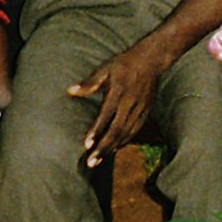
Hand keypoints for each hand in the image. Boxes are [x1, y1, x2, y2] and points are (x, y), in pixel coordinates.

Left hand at [67, 40, 167, 165]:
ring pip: (126, 133)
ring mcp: (140, 108)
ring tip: (99, 160)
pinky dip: (124, 141)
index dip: (96, 130)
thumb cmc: (123, 64)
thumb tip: (70, 91)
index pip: (106, 115)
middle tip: (91, 162)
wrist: (151, 60)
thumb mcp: (105, 69)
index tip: (86, 145)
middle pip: (116, 129)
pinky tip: (114, 149)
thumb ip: (89, 83)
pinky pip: (135, 130)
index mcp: (118, 91)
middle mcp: (130, 102)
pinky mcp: (146, 111)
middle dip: (103, 147)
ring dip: (112, 148)